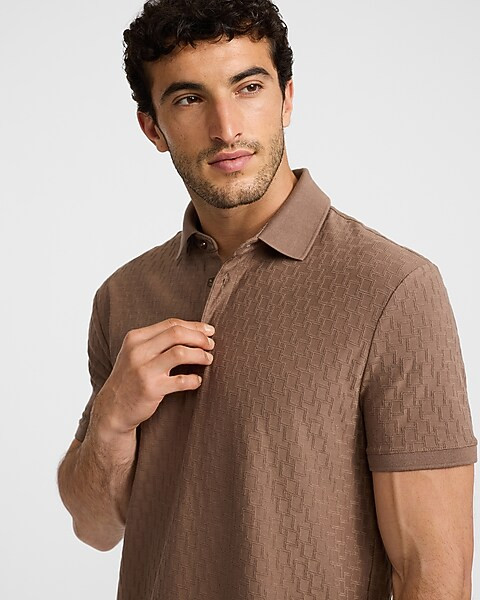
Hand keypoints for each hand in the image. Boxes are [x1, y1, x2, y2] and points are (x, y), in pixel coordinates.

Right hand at [91, 318, 214, 435]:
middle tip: (211, 345)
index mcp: (136, 338)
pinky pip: (181, 381)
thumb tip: (194, 331)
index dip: (194, 326)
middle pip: (176, 334)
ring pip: (180, 353)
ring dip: (200, 355)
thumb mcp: (137, 353)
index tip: (209, 331)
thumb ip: (158, 341)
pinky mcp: (150, 389)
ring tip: (208, 359)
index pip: (171, 324)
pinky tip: (198, 381)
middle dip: (199, 338)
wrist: (113, 408)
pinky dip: (194, 379)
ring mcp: (143, 370)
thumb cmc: (131, 378)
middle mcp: (138, 351)